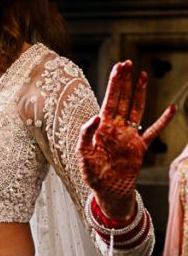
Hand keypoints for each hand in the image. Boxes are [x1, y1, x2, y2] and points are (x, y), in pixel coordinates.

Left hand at [78, 60, 174, 219]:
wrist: (108, 192)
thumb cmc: (92, 174)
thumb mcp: (83, 154)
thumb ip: (87, 135)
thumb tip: (95, 117)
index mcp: (101, 128)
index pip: (109, 100)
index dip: (114, 84)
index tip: (119, 67)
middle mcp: (116, 128)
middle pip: (121, 100)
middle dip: (124, 82)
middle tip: (127, 63)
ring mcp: (129, 136)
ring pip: (136, 109)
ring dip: (139, 93)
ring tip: (142, 75)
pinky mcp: (140, 147)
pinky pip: (154, 131)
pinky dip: (163, 120)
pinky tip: (171, 108)